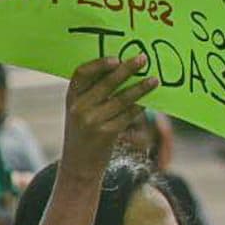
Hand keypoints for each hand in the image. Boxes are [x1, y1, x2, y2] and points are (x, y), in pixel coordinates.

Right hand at [62, 56, 157, 174]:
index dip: (99, 64)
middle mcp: (79, 108)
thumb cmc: (83, 132)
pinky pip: (128, 115)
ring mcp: (92, 122)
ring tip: (154, 80)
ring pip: (121, 99)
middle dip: (126, 70)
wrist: (78, 166)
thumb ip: (92, 92)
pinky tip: (149, 99)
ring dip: (140, 88)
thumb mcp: (79, 110)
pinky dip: (140, 105)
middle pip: (106, 84)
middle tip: (143, 59)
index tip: (116, 58)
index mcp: (71, 97)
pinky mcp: (106, 134)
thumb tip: (120, 68)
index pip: (82, 73)